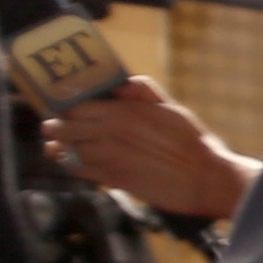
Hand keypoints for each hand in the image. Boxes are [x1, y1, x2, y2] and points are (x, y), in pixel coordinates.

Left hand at [45, 76, 261, 225]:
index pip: (74, 106)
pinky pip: (79, 171)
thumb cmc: (195, 143)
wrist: (207, 179)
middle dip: (56, 127)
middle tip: (58, 128)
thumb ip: (144, 92)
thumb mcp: (173, 109)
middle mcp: (110, 133)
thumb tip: (121, 82)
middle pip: (61, 127)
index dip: (66, 108)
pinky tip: (77, 164)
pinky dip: (72, 167)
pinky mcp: (114, 179)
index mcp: (122, 112)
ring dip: (60, 148)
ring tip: (61, 147)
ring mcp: (109, 158)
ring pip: (65, 150)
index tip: (66, 110)